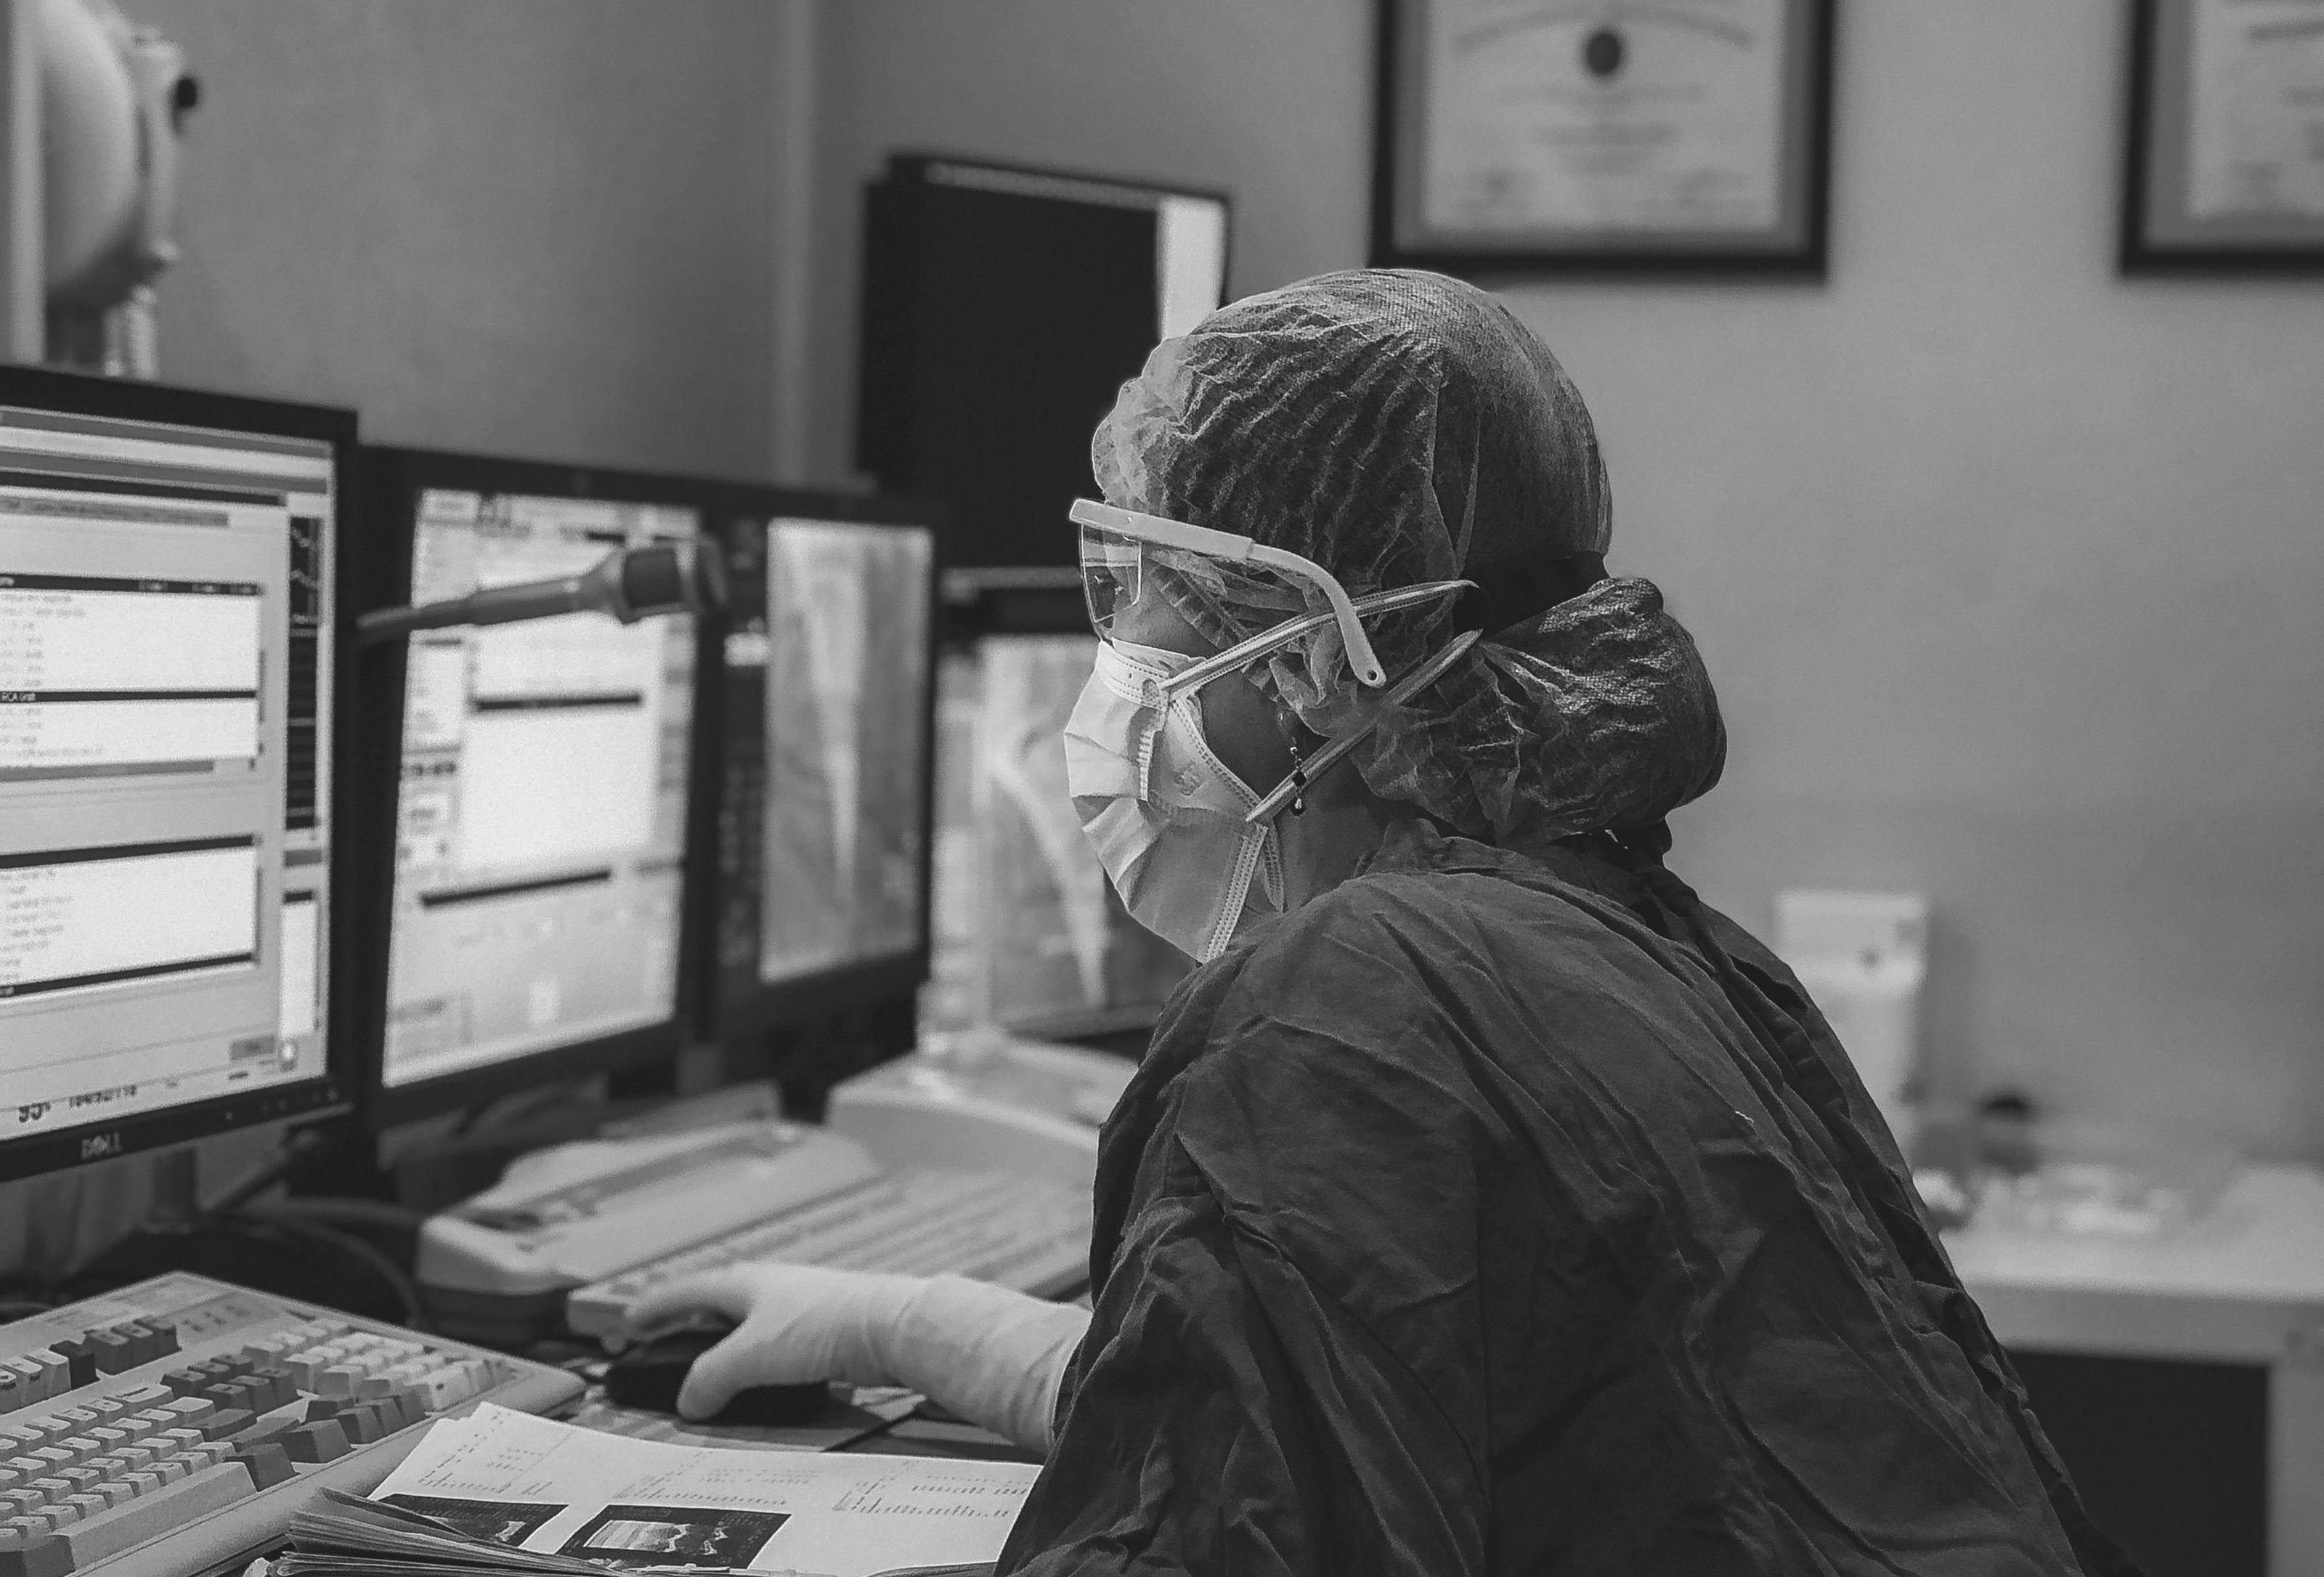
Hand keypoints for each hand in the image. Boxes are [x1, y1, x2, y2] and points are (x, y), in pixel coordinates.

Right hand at [621, 1261, 926, 1420]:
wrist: (892, 1326)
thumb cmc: (823, 1327)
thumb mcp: (751, 1355)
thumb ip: (711, 1378)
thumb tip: (688, 1402)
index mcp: (746, 1283)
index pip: (688, 1291)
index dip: (656, 1307)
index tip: (629, 1320)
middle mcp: (772, 1288)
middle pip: (718, 1303)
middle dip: (688, 1323)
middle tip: (663, 1342)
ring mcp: (801, 1307)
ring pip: (749, 1323)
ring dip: (724, 1343)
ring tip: (708, 1368)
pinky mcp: (826, 1330)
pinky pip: (777, 1344)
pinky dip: (757, 1359)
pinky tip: (761, 1378)